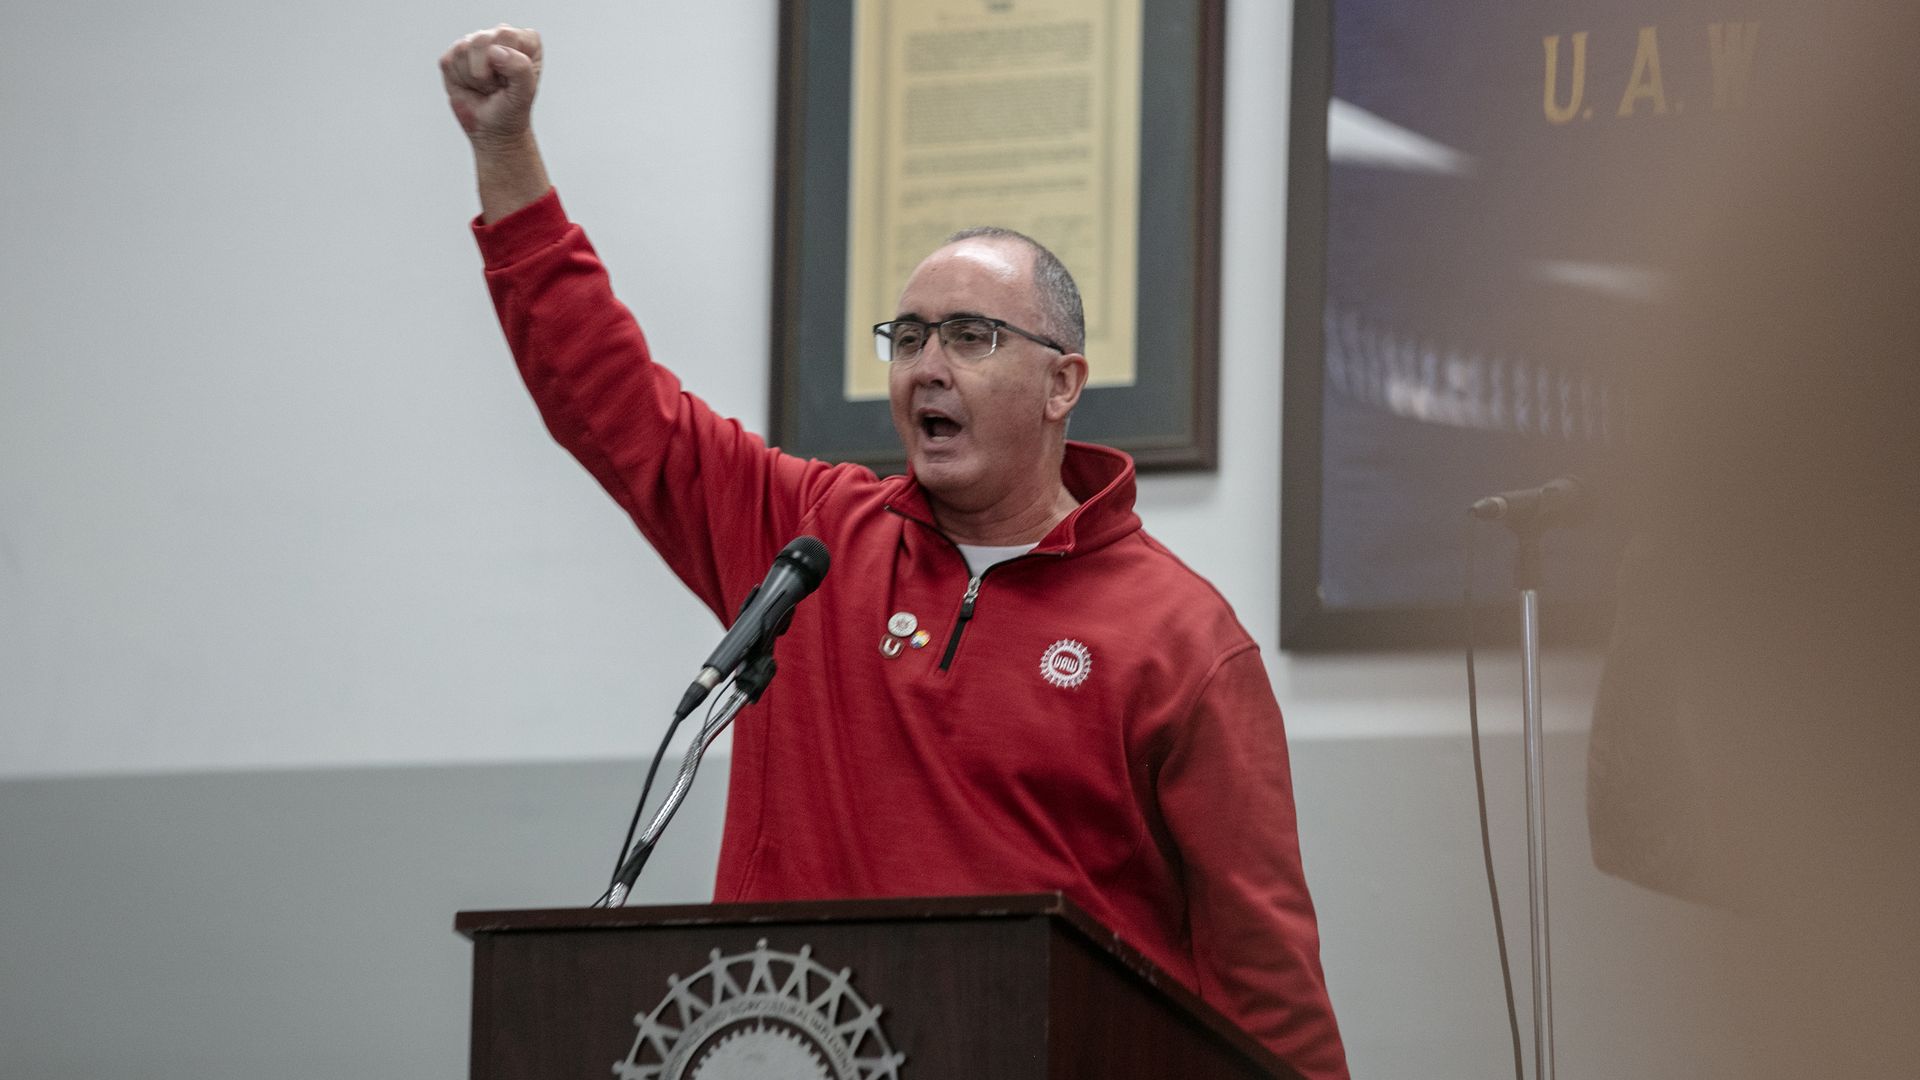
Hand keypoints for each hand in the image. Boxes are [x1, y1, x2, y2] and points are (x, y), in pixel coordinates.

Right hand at [440, 24, 542, 146]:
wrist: (492, 129)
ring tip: (484, 87)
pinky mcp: (454, 55)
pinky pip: (449, 61)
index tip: (510, 81)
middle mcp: (500, 36)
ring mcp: (476, 44)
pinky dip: (458, 80)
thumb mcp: (525, 93)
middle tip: (496, 87)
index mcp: (525, 41)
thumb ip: (520, 68)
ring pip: (463, 49)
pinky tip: (470, 86)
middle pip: (481, 39)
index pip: (507, 35)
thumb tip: (495, 51)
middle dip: (485, 72)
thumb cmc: (512, 110)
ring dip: (473, 77)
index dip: (505, 63)